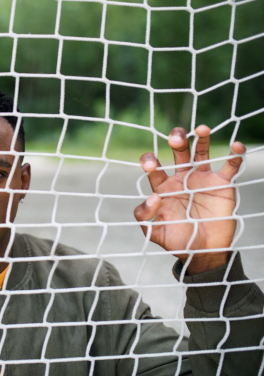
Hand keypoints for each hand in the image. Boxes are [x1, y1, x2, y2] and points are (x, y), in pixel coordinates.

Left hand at [134, 125, 245, 274]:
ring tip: (200, 129)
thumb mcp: (154, 231)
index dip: (150, 161)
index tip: (151, 165)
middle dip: (176, 141)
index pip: (153, 167)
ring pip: (201, 152)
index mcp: (162, 186)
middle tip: (176, 138)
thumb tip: (153, 197)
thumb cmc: (176, 240)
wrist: (203, 252)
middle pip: (178, 152)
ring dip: (200, 139)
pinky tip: (236, 146)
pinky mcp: (222, 184)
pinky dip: (234, 154)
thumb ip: (145, 215)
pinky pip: (230, 166)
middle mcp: (181, 178)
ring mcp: (202, 179)